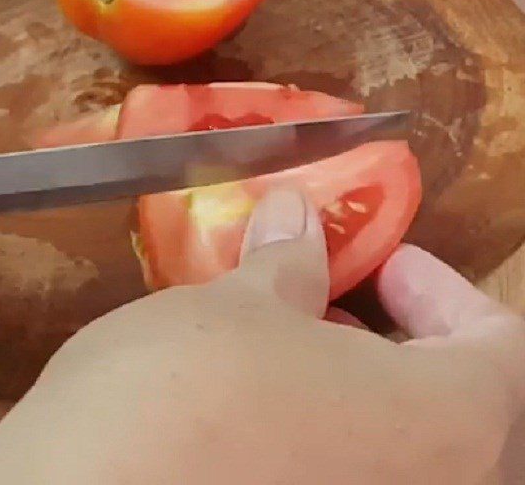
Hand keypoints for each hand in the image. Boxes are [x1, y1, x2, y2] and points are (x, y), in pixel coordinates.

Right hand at [0, 190, 524, 484]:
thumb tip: (298, 218)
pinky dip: (322, 433)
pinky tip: (254, 402)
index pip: (505, 350)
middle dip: (401, 338)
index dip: (447, 291)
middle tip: (333, 297)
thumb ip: (289, 264)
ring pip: (403, 452)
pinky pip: (349, 479)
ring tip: (285, 341)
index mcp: (446, 428)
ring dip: (359, 383)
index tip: (382, 260)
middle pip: (465, 410)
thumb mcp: (237, 307)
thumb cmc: (183, 392)